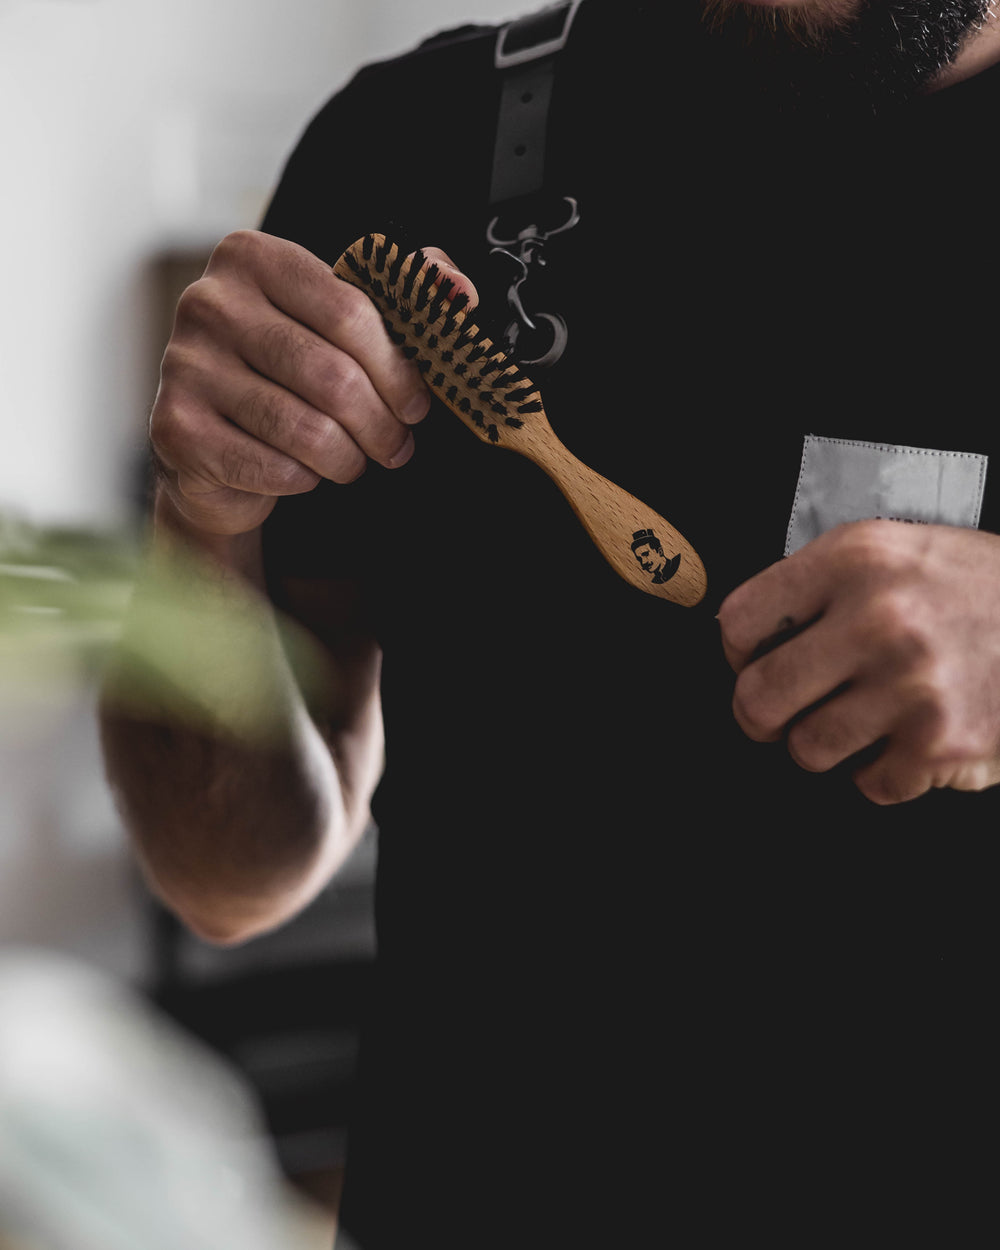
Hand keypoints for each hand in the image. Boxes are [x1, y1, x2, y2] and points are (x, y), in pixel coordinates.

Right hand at [150, 230, 476, 535]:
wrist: (211, 444)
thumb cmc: (285, 375)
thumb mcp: (339, 322)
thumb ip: (402, 295)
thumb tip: (456, 290)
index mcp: (251, 257)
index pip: (350, 311)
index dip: (399, 369)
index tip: (418, 404)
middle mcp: (208, 302)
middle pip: (333, 376)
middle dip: (381, 425)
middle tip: (396, 447)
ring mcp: (185, 365)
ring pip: (307, 429)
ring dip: (347, 459)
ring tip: (354, 462)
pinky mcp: (176, 428)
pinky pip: (273, 467)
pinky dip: (303, 480)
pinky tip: (303, 472)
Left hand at [716, 520, 999, 803]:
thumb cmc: (980, 590)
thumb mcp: (898, 552)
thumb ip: (822, 585)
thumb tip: (745, 640)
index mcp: (856, 560)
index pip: (739, 621)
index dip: (738, 652)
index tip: (752, 661)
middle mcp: (879, 619)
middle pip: (758, 697)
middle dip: (759, 715)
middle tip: (777, 715)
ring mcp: (912, 686)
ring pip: (807, 750)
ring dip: (824, 745)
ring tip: (859, 722)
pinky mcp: (942, 744)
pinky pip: (870, 785)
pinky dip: (884, 774)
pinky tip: (908, 742)